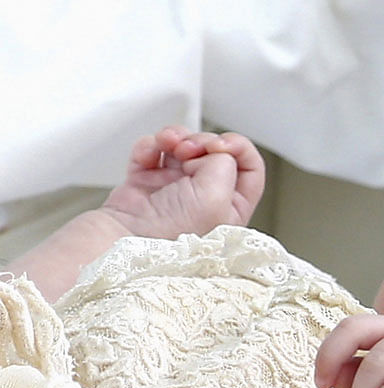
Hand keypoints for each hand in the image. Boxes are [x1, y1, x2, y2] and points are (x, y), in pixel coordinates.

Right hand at [100, 125, 264, 238]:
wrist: (121, 241)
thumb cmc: (169, 234)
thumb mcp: (216, 196)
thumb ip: (225, 163)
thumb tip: (214, 151)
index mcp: (231, 208)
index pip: (250, 168)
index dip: (238, 148)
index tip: (221, 145)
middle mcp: (206, 198)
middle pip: (215, 151)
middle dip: (202, 142)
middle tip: (190, 150)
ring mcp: (175, 189)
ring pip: (184, 147)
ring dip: (176, 138)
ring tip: (168, 145)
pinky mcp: (147, 183)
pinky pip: (153, 151)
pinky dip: (150, 147)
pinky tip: (148, 156)